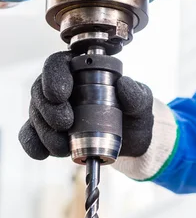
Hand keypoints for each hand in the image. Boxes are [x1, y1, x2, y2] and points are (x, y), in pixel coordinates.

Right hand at [19, 51, 153, 160]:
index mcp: (82, 71)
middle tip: (65, 123)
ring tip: (64, 146)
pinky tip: (43, 153)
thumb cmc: (135, 114)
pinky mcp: (49, 133)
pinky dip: (34, 145)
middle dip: (48, 109)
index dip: (53, 77)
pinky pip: (31, 136)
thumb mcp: (142, 103)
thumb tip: (124, 83)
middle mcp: (63, 88)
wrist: (134, 142)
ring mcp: (52, 111)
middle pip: (40, 91)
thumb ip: (136, 94)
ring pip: (35, 115)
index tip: (60, 94)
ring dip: (45, 132)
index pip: (58, 64)